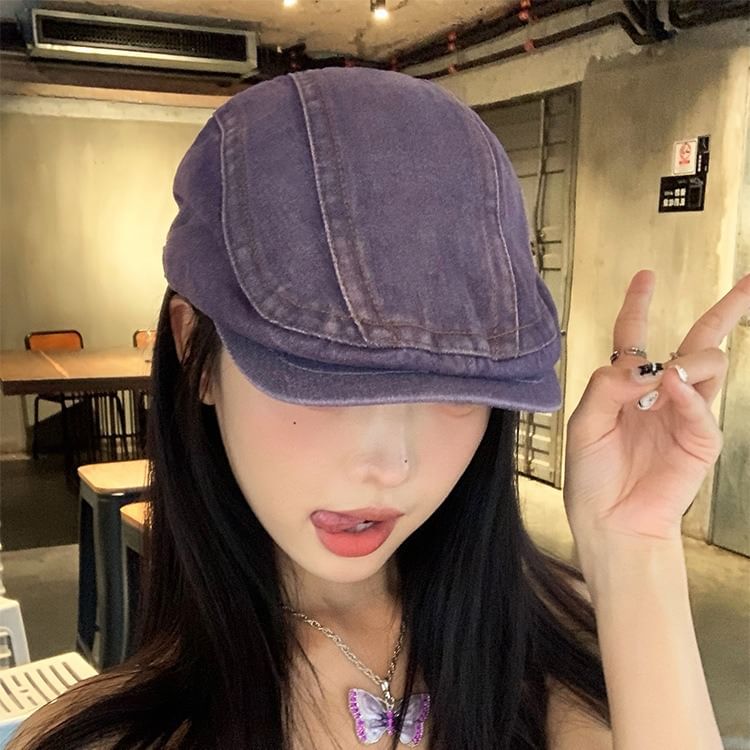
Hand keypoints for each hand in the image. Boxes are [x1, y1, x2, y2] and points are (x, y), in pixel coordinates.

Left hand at [563, 269, 749, 547]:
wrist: (610, 518)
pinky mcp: (700, 438)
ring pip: (708, 365)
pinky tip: (673, 389)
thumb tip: (639, 363)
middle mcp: (659, 393)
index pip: (634, 335)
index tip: (646, 276)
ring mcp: (684, 413)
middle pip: (697, 341)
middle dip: (726, 311)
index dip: (639, 304)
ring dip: (692, 359)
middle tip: (749, 284)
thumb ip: (606, 387)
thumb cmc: (592, 475)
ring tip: (668, 375)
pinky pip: (702, 407)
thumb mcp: (585, 424)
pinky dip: (689, 395)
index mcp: (626, 386)